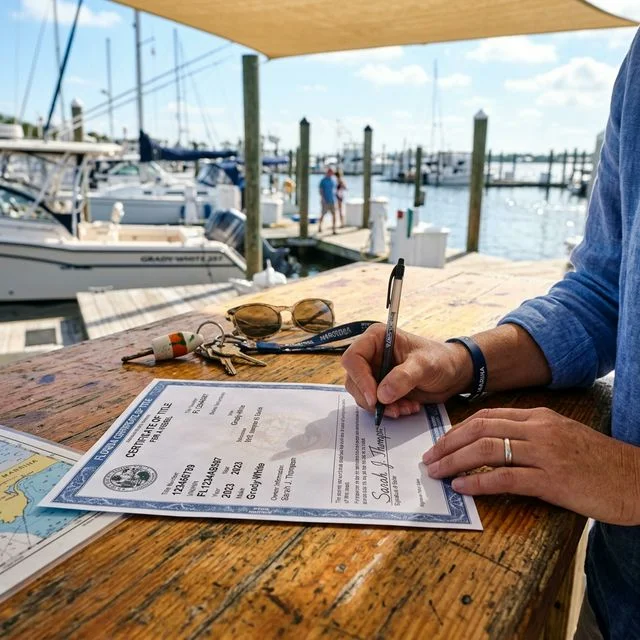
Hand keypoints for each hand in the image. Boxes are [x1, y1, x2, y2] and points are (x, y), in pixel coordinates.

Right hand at [341, 324, 471, 417]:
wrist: (452, 373)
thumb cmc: (440, 359)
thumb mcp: (424, 365)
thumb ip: (403, 377)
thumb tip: (381, 395)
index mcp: (376, 338)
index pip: (353, 358)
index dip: (360, 379)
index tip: (374, 398)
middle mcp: (371, 354)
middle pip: (354, 380)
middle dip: (372, 399)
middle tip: (393, 409)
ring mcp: (374, 372)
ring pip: (362, 395)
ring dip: (382, 407)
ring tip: (406, 408)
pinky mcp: (380, 388)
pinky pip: (374, 404)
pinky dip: (389, 410)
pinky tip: (408, 407)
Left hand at [423, 407, 639, 525]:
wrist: (637, 480)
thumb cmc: (599, 461)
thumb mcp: (562, 436)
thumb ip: (529, 435)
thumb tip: (493, 445)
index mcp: (538, 417)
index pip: (486, 417)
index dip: (458, 429)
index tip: (440, 442)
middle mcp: (538, 429)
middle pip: (480, 429)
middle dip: (448, 443)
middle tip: (429, 458)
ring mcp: (545, 453)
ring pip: (487, 449)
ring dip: (454, 461)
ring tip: (437, 472)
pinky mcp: (552, 480)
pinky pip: (505, 478)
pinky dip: (478, 481)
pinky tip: (462, 487)